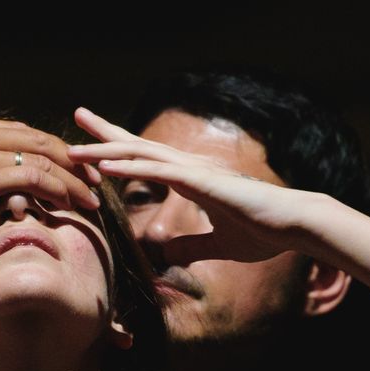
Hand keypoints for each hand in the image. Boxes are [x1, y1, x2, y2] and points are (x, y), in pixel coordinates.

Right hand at [0, 112, 102, 262]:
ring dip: (74, 177)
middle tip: (94, 178)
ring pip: (43, 156)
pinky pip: (36, 177)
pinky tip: (76, 206)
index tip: (70, 168)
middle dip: (71, 158)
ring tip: (93, 196)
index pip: (16, 133)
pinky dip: (62, 190)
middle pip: (35, 138)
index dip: (49, 150)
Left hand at [67, 105, 325, 265]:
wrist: (294, 226)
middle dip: (104, 131)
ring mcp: (196, 171)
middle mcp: (190, 167)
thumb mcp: (217, 244)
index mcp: (191, 177)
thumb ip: (191, 247)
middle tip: (77, 115)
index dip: (118, 147)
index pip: (147, 157)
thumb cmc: (264, 231)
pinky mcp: (203, 182)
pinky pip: (159, 173)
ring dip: (106, 150)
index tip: (91, 139)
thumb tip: (165, 256)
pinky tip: (105, 167)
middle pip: (138, 145)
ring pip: (141, 155)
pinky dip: (130, 168)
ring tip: (74, 149)